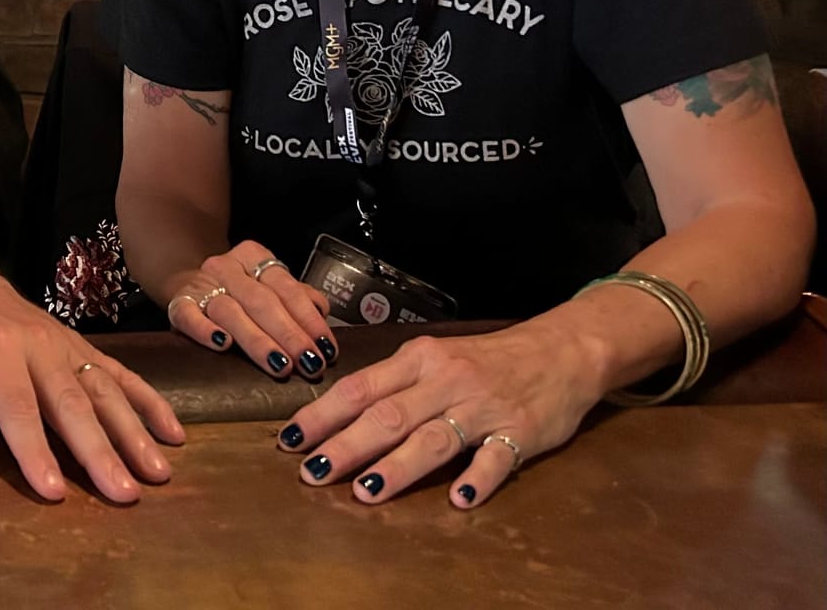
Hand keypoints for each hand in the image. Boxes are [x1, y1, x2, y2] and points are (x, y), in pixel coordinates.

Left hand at [0, 272, 184, 503]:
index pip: (15, 405)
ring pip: (104, 390)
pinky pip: (121, 374)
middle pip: (70, 403)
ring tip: (156, 474)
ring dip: (133, 432)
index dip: (34, 448)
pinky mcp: (81, 347)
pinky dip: (149, 402)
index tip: (53, 489)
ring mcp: (65, 344)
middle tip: (121, 493)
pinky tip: (172, 434)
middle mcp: (37, 343)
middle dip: (98, 451)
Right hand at [164, 240, 337, 380]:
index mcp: (253, 257)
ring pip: (231, 312)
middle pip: (262, 301)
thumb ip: (297, 297)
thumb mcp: (269, 285)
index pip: (286, 288)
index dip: (308, 319)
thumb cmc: (239, 291)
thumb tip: (322, 314)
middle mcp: (226, 267)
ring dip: (258, 341)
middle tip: (309, 363)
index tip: (326, 348)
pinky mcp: (177, 303)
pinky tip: (223, 345)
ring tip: (280, 365)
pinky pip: (189, 316)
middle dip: (289, 335)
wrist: (187, 281)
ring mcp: (200, 284)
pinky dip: (205, 330)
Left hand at [275, 325, 598, 507]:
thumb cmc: (485, 360)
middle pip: (388, 416)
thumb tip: (336, 411)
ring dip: (398, 467)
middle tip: (312, 473)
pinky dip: (477, 478)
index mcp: (418, 360)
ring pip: (434, 438)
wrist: (561, 350)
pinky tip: (459, 500)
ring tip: (365, 492)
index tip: (289, 441)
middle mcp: (446, 381)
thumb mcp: (434, 358)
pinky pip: (496, 458)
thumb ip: (393, 383)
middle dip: (347, 446)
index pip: (359, 388)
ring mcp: (483, 407)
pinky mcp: (521, 432)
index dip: (322, 416)